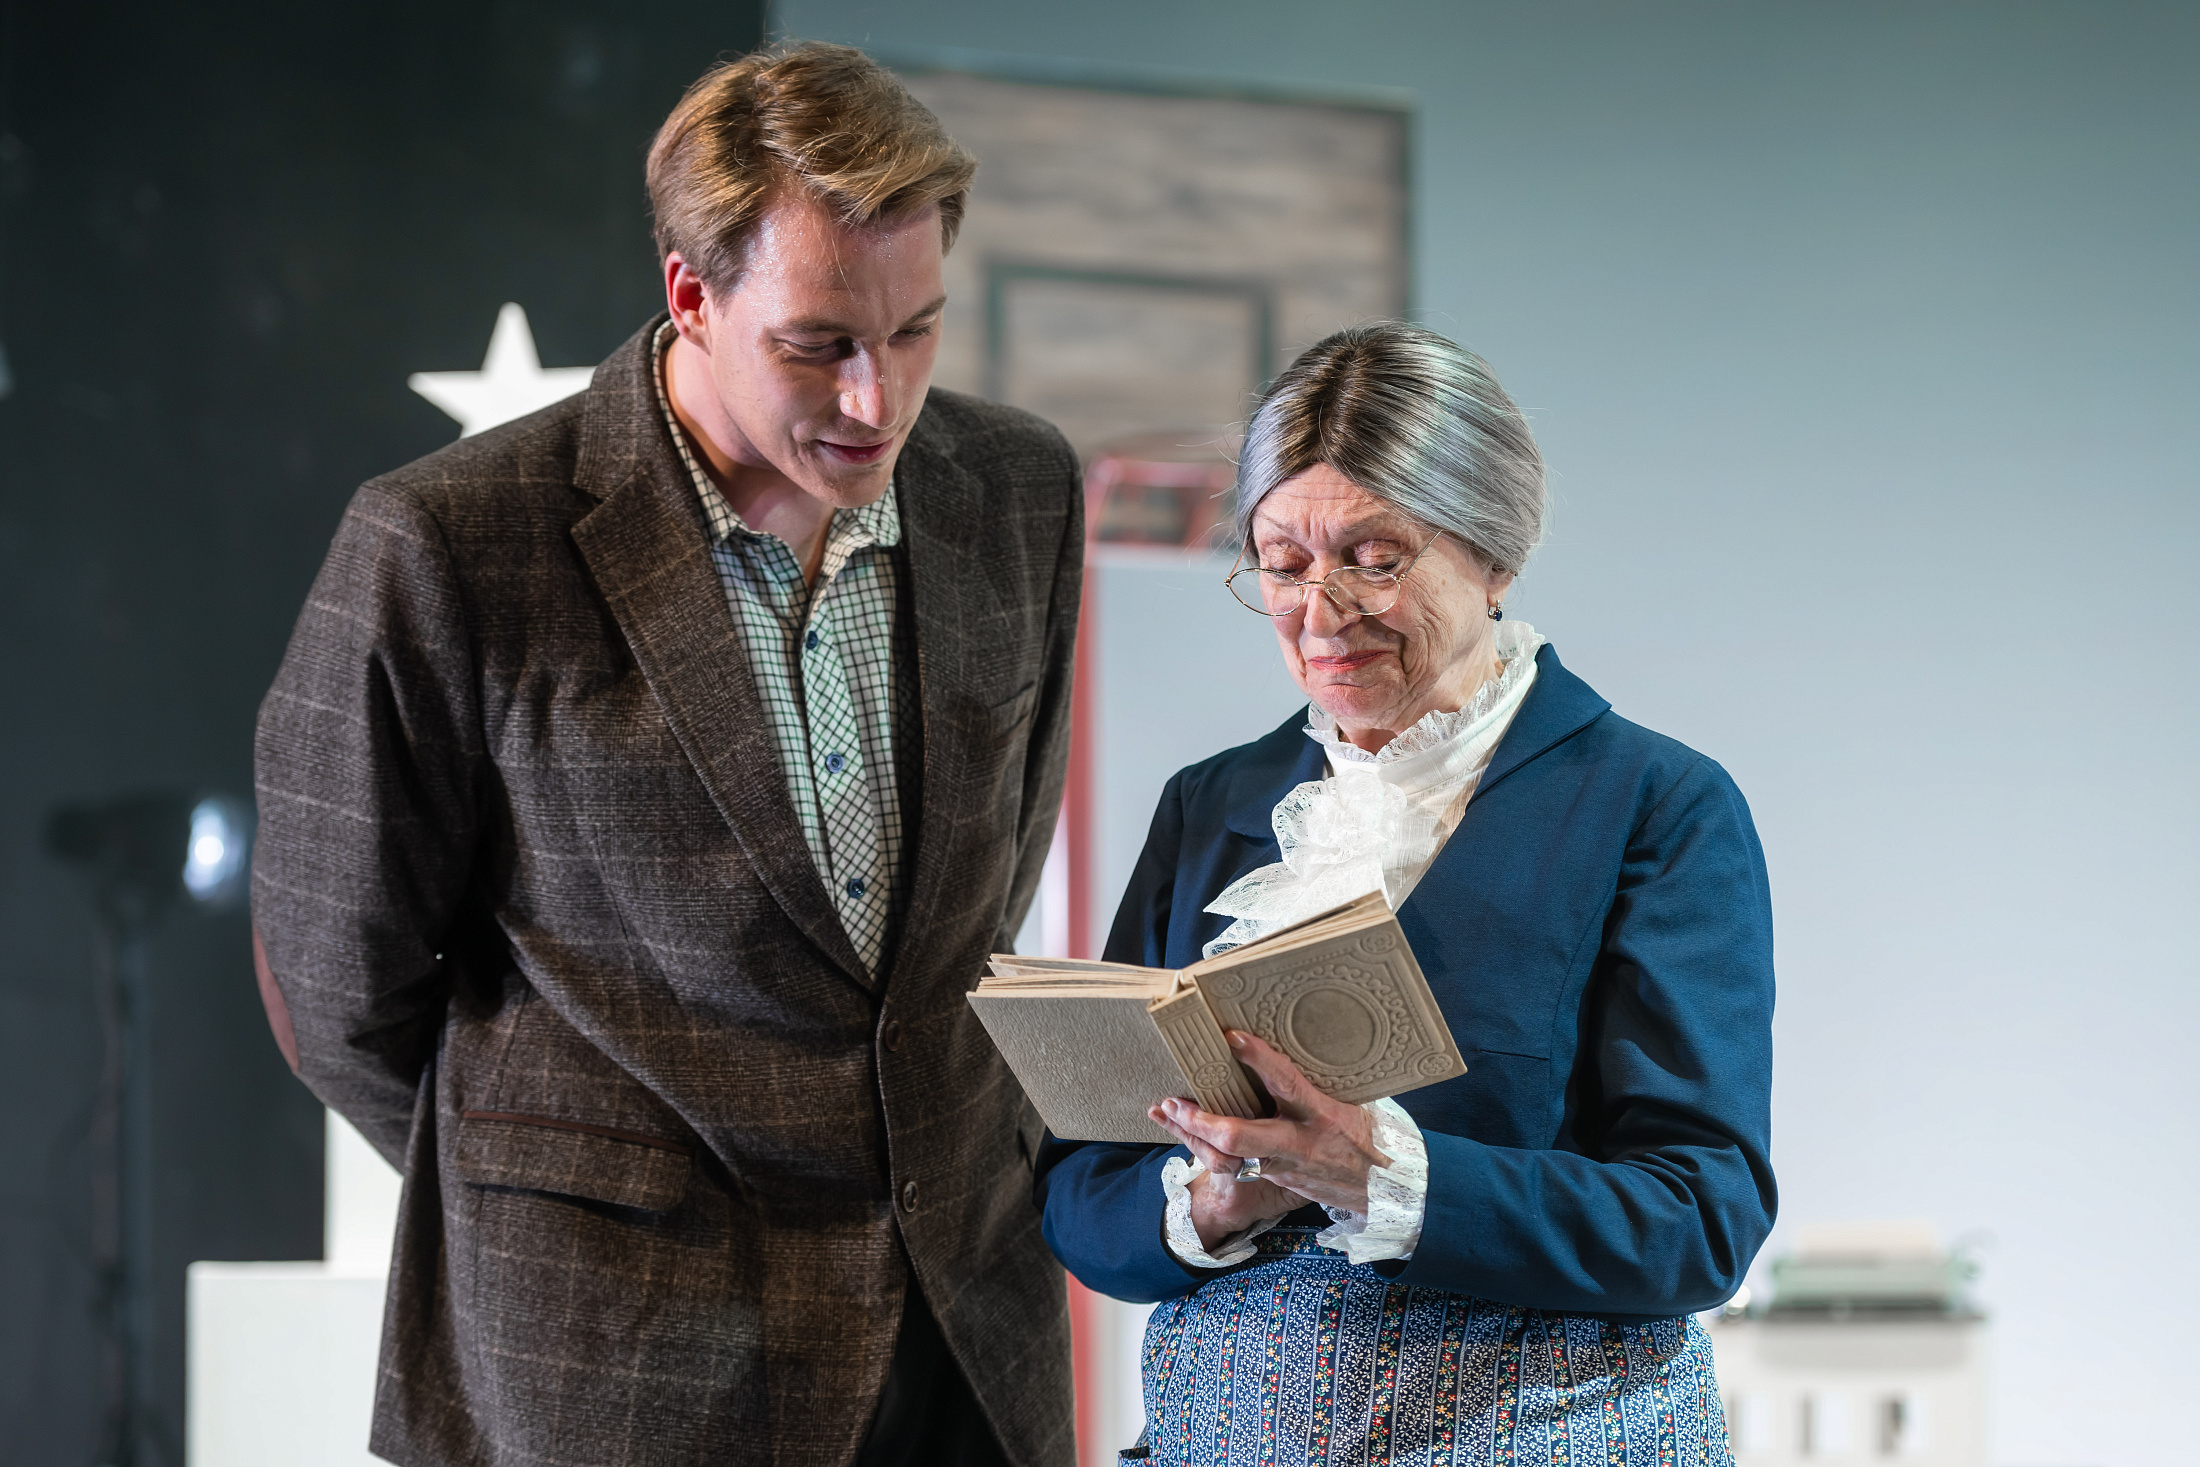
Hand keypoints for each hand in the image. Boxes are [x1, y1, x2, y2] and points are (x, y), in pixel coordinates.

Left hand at [1155, 1031, 1390, 1232]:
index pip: (1285, 1083)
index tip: (1232, 1036)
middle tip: (1176, 1101)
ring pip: (1230, 1156)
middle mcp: (1297, 1143)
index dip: (1259, 1059)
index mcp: (1322, 1115)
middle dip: (1202, 1120)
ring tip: (1169, 1110)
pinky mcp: (1276, 1179)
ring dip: (1194, 1136)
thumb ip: (1318, 1084)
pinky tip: (1190, 1131)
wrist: (1384, 1190)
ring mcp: (1283, 1166)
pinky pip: (1238, 1163)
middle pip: (1240, 1136)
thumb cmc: (1369, 1136)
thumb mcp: (1352, 1103)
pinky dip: (1210, 1147)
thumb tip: (1296, 1045)